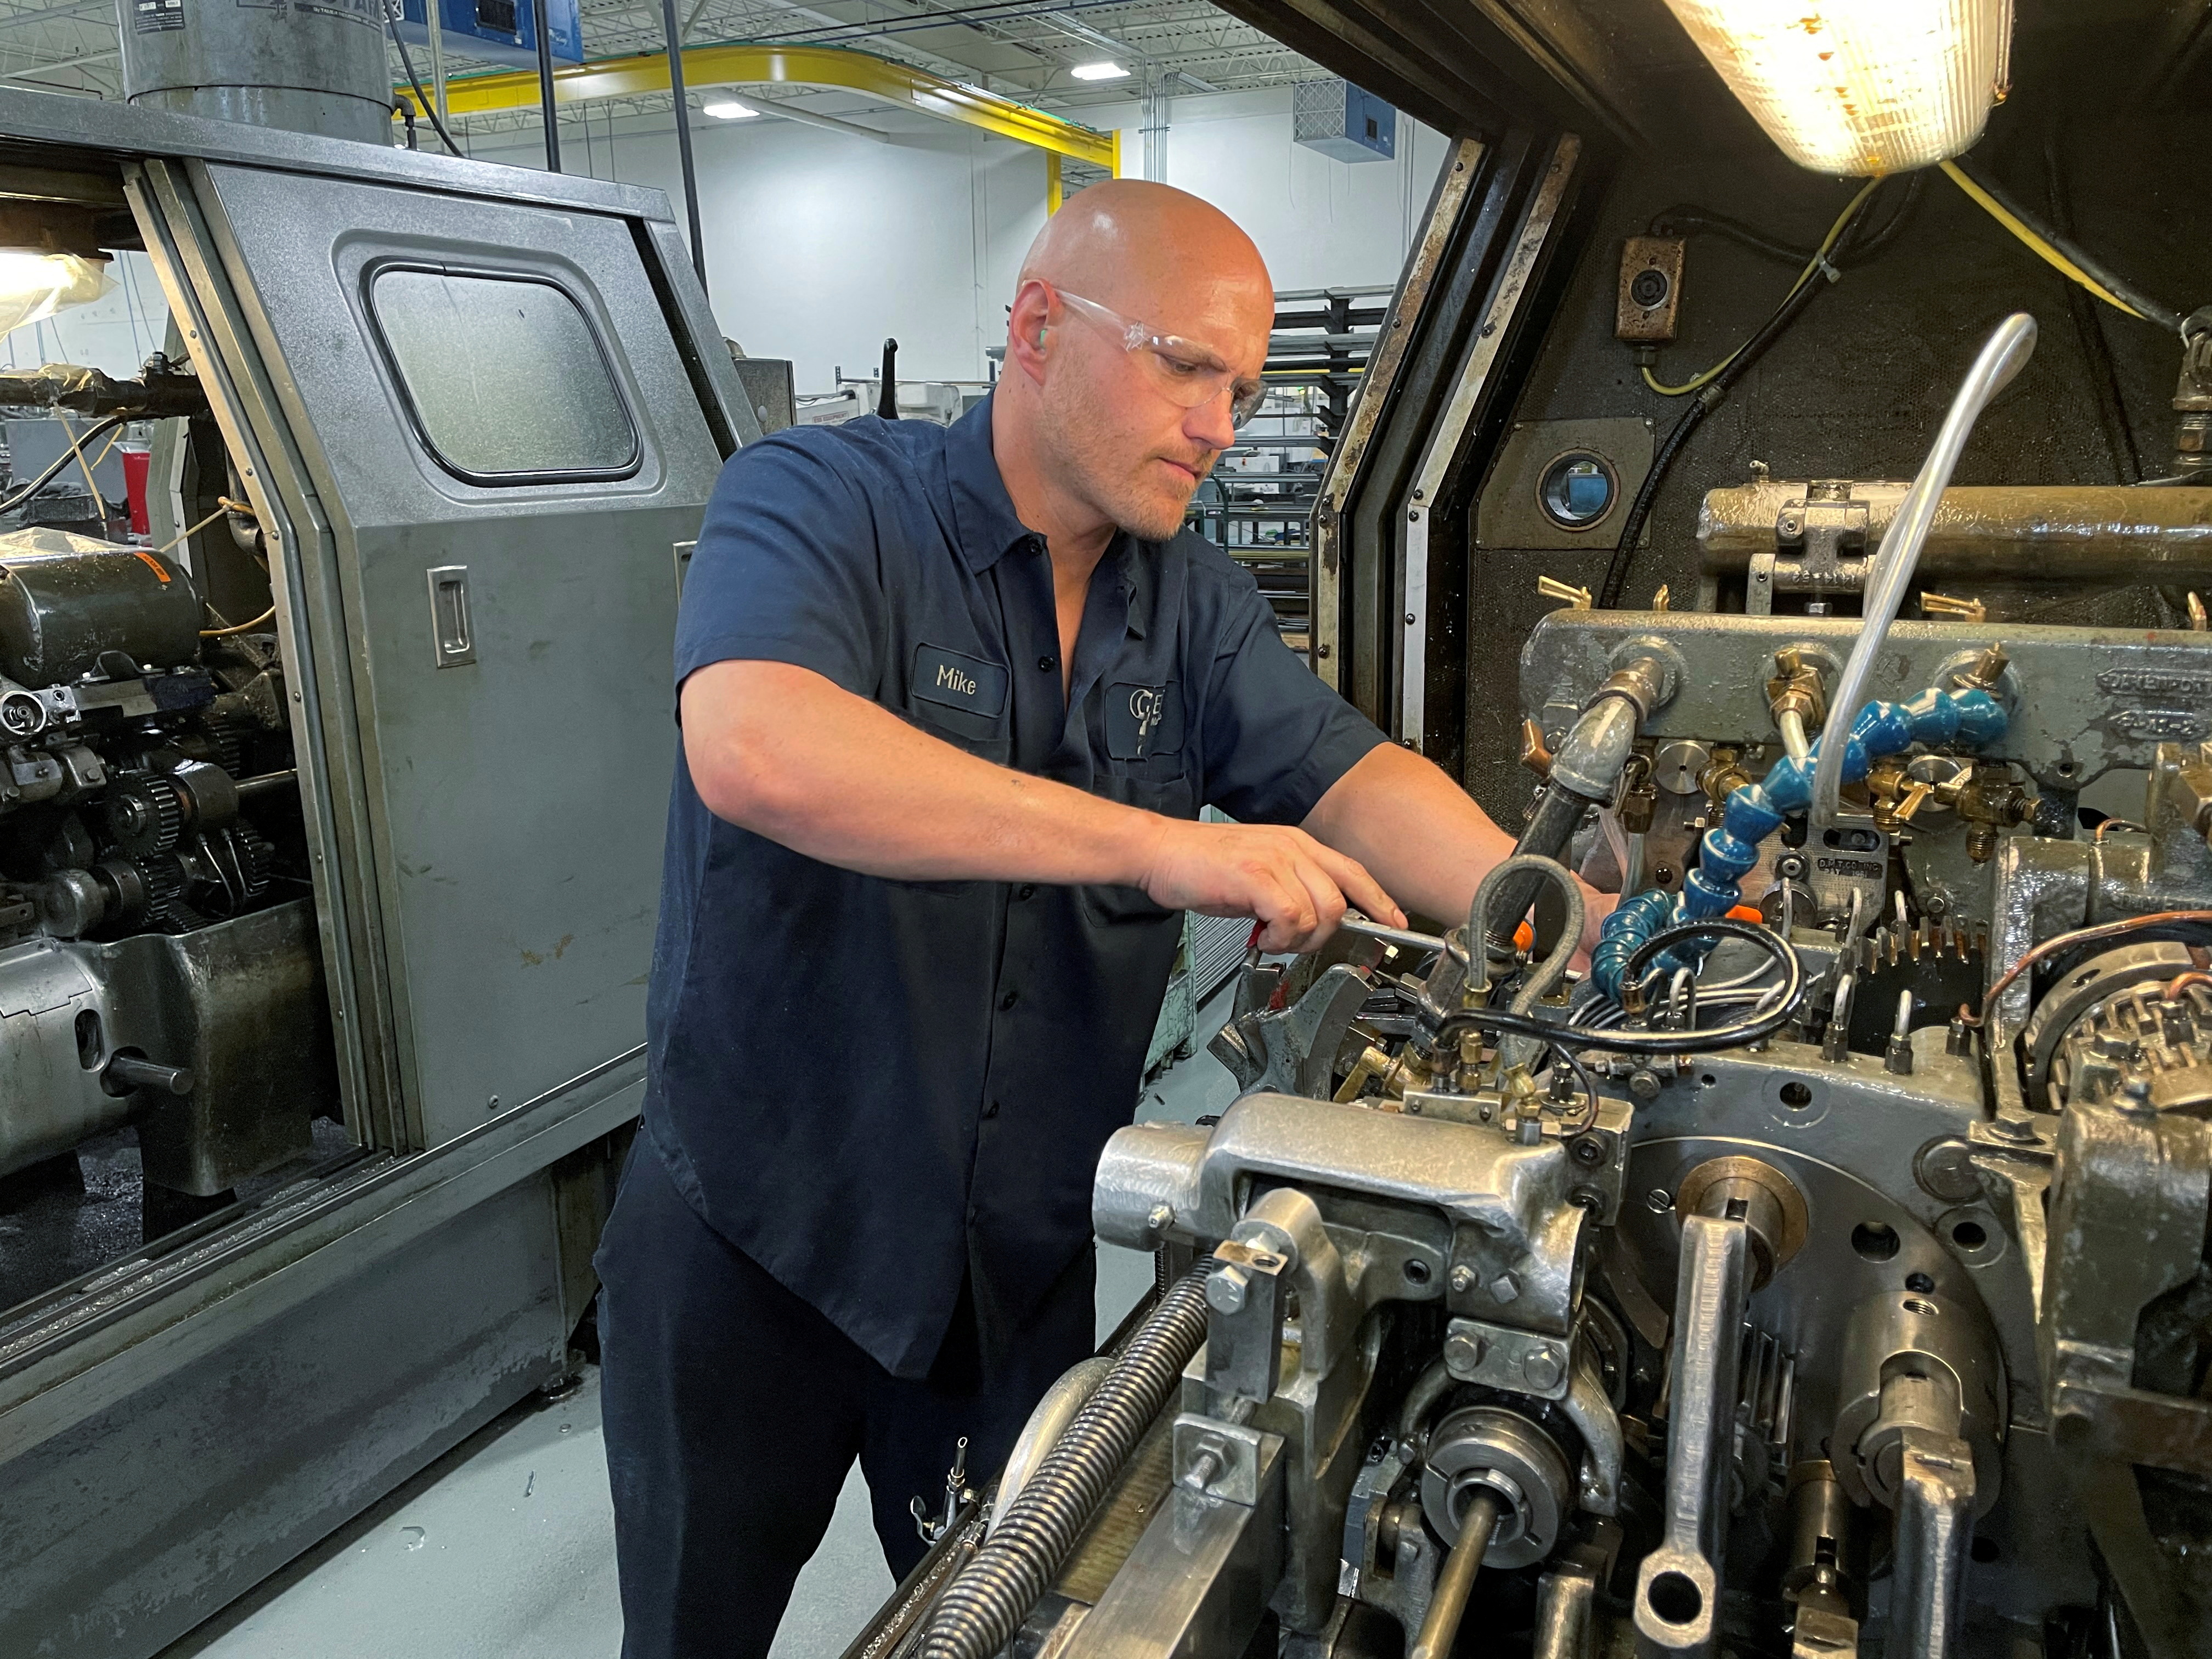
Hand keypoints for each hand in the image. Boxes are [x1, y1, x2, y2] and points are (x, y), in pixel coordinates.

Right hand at [1138, 819, 1405, 951]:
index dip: (1379, 900)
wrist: (1160, 851)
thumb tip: (1312, 921)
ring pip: (1320, 912)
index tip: (1395, 923)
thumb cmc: (1202, 865)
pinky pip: (1290, 917)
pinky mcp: (1255, 875)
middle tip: (1296, 942)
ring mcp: (1274, 859)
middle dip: (1326, 934)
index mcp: (1296, 844)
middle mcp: (1291, 847)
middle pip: (1342, 898)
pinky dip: (1278, 937)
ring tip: (1270, 937)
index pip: (1353, 872)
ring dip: (1298, 938)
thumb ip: (1289, 889)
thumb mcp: (1258, 872)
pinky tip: (1259, 936)